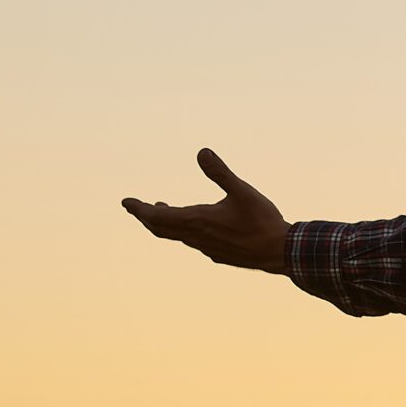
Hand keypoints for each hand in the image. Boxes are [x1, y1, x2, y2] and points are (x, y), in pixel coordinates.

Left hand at [122, 149, 293, 273]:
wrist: (279, 252)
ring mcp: (206, 248)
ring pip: (176, 236)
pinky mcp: (218, 254)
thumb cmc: (261, 221)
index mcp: (197, 220)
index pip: (156, 215)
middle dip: (146, 216)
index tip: (126, 202)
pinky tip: (194, 226)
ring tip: (161, 209)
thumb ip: (220, 172)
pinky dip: (183, 231)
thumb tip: (201, 152)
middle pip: (161, 228)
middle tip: (135, 208)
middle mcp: (196, 237)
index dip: (139, 208)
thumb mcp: (241, 191)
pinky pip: (192, 242)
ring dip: (164, 223)